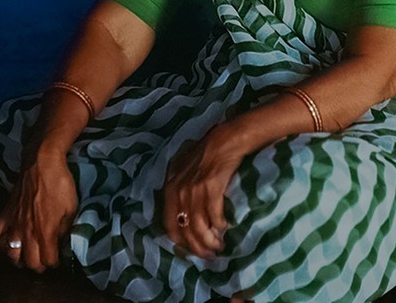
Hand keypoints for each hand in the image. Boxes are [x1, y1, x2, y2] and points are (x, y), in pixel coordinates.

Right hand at [0, 148, 77, 271]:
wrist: (42, 163)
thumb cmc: (60, 184)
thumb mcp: (72, 207)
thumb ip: (66, 228)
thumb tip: (64, 241)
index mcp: (45, 233)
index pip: (48, 260)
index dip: (54, 262)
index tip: (58, 258)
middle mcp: (27, 233)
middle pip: (30, 262)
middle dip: (38, 265)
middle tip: (44, 261)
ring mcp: (15, 224)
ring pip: (12, 253)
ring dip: (19, 260)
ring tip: (25, 259)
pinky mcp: (7, 213)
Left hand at [162, 127, 245, 258]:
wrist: (224, 140)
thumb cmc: (204, 153)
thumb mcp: (182, 168)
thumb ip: (177, 187)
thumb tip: (180, 212)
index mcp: (170, 189)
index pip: (169, 225)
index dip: (181, 242)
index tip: (192, 249)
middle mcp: (179, 192)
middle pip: (186, 231)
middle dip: (198, 248)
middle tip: (209, 255)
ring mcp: (195, 191)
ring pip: (200, 228)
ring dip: (210, 242)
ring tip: (220, 247)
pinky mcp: (212, 189)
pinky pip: (215, 217)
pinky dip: (220, 226)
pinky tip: (226, 228)